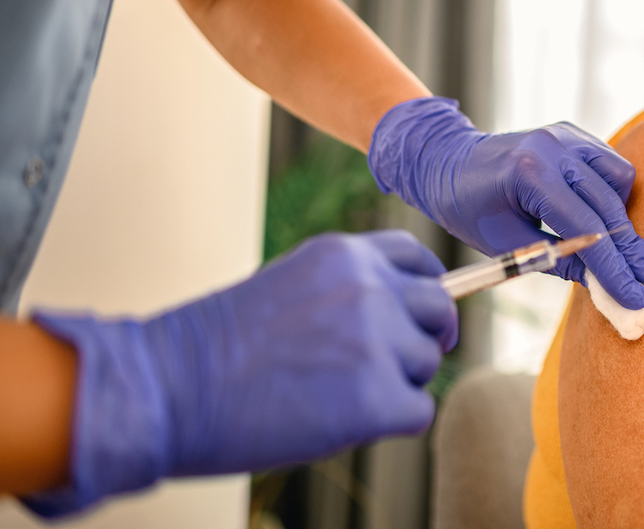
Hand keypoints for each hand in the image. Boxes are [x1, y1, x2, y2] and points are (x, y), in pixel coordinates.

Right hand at [22, 230, 455, 516]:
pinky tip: (343, 421)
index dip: (423, 290)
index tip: (416, 316)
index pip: (419, 258)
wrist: (169, 389)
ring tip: (337, 393)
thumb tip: (399, 317)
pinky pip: (419, 411)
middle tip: (397, 365)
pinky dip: (391, 423)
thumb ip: (346, 289)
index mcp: (346, 255)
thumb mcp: (290, 285)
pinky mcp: (377, 398)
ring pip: (427, 363)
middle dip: (424, 337)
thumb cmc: (217, 347)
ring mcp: (377, 341)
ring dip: (398, 382)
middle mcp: (370, 287)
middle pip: (439, 308)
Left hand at [368, 97, 643, 308]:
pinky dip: (612, 193)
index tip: (635, 296)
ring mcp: (567, 136)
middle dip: (630, 250)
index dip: (613, 267)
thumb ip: (557, 260)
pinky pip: (610, 165)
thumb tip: (603, 283)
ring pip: (619, 179)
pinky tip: (602, 216)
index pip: (586, 227)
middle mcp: (554, 147)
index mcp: (530, 173)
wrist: (449, 162)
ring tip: (619, 249)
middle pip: (609, 205)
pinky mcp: (573, 135)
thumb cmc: (469, 208)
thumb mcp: (506, 245)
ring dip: (622, 217)